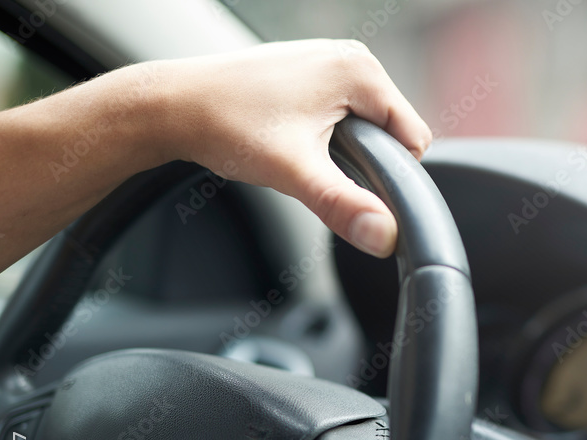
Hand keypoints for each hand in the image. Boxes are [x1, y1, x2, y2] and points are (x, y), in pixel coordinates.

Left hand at [158, 40, 432, 257]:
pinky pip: (343, 112)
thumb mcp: (294, 173)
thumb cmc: (226, 126)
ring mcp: (330, 59)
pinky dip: (328, 134)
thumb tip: (384, 236)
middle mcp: (351, 56)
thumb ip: (345, 205)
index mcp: (361, 71)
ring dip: (345, 150)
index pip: (414, 139)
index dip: (389, 175)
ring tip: (298, 153)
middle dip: (365, 162)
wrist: (171, 105)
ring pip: (367, 125)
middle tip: (314, 168)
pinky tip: (291, 139)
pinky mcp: (311, 70)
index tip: (346, 184)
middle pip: (392, 132)